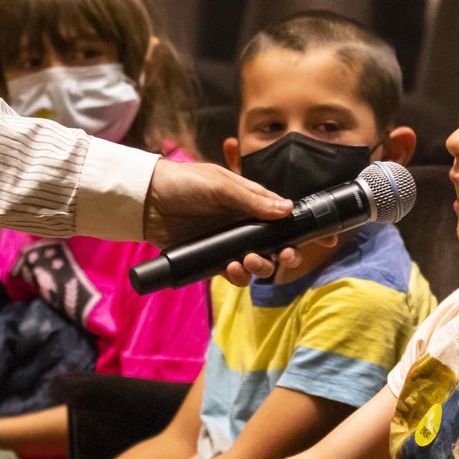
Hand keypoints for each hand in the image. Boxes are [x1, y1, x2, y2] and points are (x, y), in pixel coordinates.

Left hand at [140, 159, 298, 280]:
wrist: (147, 198)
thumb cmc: (185, 182)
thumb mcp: (221, 186)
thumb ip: (253, 201)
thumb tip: (288, 210)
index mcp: (250, 202)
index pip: (281, 218)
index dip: (297, 231)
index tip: (311, 241)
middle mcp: (242, 224)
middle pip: (274, 246)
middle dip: (284, 255)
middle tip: (284, 256)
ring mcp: (227, 242)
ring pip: (256, 263)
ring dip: (260, 266)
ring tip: (249, 260)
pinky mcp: (209, 258)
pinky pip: (231, 273)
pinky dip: (237, 275)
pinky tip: (231, 267)